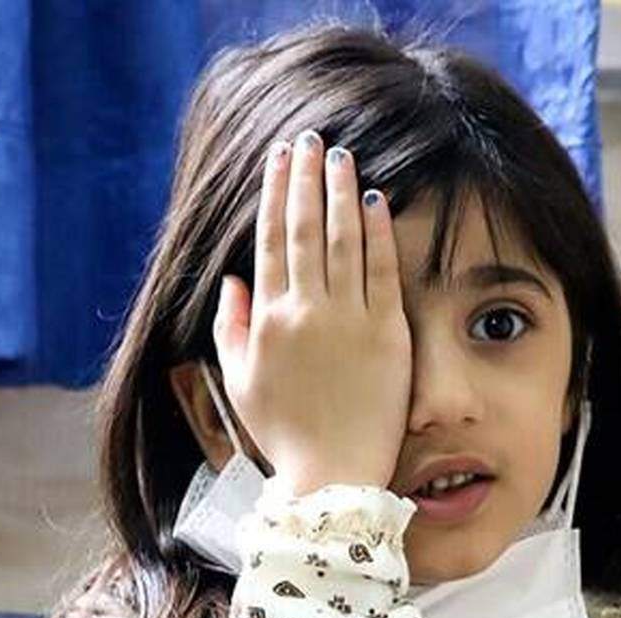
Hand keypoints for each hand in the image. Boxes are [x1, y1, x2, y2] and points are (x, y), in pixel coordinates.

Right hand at [212, 130, 411, 497]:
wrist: (332, 475)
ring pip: (343, 240)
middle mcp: (306, 311)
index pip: (269, 241)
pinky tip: (375, 200)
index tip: (278, 159)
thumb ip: (231, 328)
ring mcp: (349, 320)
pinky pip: (383, 271)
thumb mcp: (240, 382)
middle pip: (304, 228)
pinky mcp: (388, 333)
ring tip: (340, 156)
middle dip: (305, 178)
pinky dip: (378, 233)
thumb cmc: (283, 433)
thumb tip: (232, 282)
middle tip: (308, 139)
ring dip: (340, 192)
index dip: (274, 194)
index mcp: (268, 320)